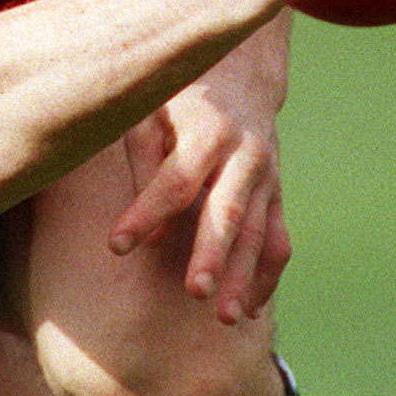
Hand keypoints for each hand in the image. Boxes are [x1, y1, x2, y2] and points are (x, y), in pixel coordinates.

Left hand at [108, 24, 290, 324]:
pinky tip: (248, 310)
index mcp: (207, 130)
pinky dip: (266, 276)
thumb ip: (143, 159)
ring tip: (224, 317)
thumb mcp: (152, 111)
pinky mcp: (277, 196)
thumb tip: (143, 227)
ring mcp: (266, 178)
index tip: (116, 246)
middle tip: (195, 291)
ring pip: (259, 232)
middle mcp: (244, 155)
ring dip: (243, 276)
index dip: (146, 213)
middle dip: (212, 253)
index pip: (175, 179)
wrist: (239, 78)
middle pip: (227, 210)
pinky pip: (278, 241)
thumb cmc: (178, 102)